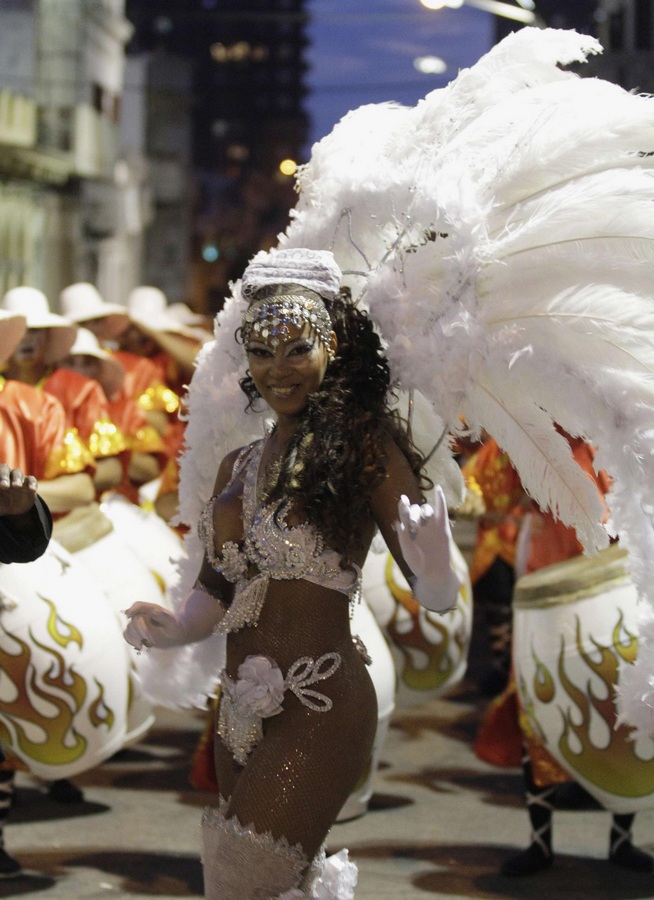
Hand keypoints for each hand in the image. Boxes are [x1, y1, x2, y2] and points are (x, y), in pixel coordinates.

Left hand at [0, 465, 37, 516]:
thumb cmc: (0, 503)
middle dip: (3, 476)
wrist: (14, 508)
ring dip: (16, 479)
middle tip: (3, 486)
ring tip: (16, 486)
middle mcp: (6, 475)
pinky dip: (32, 483)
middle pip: (4, 469)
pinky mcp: (29, 483)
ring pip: (17, 473)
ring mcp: (18, 479)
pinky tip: (31, 490)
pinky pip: (31, 480)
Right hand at [123, 602, 182, 650]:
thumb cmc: (173, 627)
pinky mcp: (135, 632)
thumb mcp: (172, 622)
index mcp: (151, 608)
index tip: (129, 615)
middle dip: (140, 631)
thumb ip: (164, 616)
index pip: (139, 605)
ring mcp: (137, 623)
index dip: (133, 609)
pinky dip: (130, 641)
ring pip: (129, 629)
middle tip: (151, 641)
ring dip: (136, 638)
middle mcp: (142, 614)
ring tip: (149, 645)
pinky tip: (139, 647)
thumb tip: (154, 611)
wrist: (173, 635)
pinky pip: (127, 635)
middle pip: (134, 620)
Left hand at [395, 487, 459, 612]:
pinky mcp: (443, 526)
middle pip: (416, 510)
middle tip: (413, 525)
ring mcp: (431, 525)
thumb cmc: (418, 564)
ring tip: (421, 524)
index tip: (403, 500)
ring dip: (423, 512)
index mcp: (408, 529)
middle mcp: (419, 524)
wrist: (433, 573)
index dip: (404, 506)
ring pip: (426, 509)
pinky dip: (440, 499)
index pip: (405, 513)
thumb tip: (397, 522)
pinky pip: (442, 510)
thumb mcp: (407, 551)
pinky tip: (438, 489)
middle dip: (413, 514)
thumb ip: (403, 537)